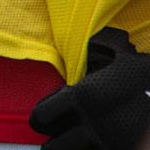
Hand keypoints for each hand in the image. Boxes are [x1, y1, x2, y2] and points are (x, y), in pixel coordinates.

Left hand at [28, 28, 149, 149]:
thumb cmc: (147, 77)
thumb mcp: (119, 55)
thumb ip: (92, 52)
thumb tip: (76, 42)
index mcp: (85, 97)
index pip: (41, 117)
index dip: (41, 119)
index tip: (45, 120)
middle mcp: (94, 125)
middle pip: (53, 148)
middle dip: (55, 142)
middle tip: (60, 137)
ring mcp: (111, 145)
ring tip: (79, 143)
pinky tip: (97, 146)